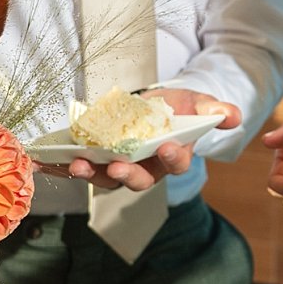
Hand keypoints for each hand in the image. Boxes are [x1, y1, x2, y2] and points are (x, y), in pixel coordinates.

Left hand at [65, 89, 240, 192]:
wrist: (158, 106)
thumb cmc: (182, 108)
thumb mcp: (200, 104)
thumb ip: (216, 110)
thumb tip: (233, 116)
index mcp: (174, 157)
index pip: (176, 163)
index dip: (172, 158)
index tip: (166, 147)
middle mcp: (148, 168)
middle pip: (139, 179)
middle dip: (128, 175)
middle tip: (119, 166)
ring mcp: (122, 166)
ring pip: (108, 178)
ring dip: (92, 174)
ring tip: (78, 164)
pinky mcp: (101, 160)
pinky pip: (84, 167)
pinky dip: (66, 167)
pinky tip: (49, 162)